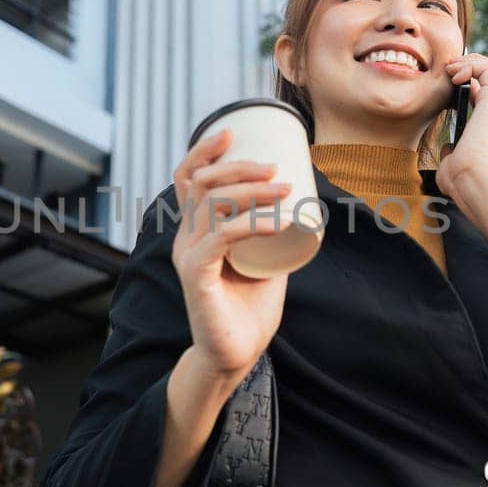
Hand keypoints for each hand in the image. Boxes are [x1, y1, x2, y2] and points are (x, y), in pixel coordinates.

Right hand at [169, 127, 291, 383]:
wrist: (236, 355)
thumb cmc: (250, 309)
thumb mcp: (267, 259)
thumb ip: (273, 233)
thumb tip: (302, 203)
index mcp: (195, 230)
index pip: (187, 179)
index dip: (203, 150)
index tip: (231, 131)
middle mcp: (185, 238)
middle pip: (200, 184)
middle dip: (237, 166)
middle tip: (274, 168)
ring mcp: (188, 256)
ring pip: (211, 205)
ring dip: (251, 190)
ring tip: (284, 189)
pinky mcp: (196, 276)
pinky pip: (221, 238)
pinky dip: (251, 223)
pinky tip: (277, 221)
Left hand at [435, 52, 487, 195]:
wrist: (470, 177)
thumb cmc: (460, 176)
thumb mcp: (453, 161)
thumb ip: (452, 152)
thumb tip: (448, 149)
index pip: (485, 91)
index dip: (467, 79)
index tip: (447, 78)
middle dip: (470, 64)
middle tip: (448, 67)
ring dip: (470, 61)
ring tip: (451, 67)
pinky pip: (487, 69)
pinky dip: (470, 65)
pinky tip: (454, 74)